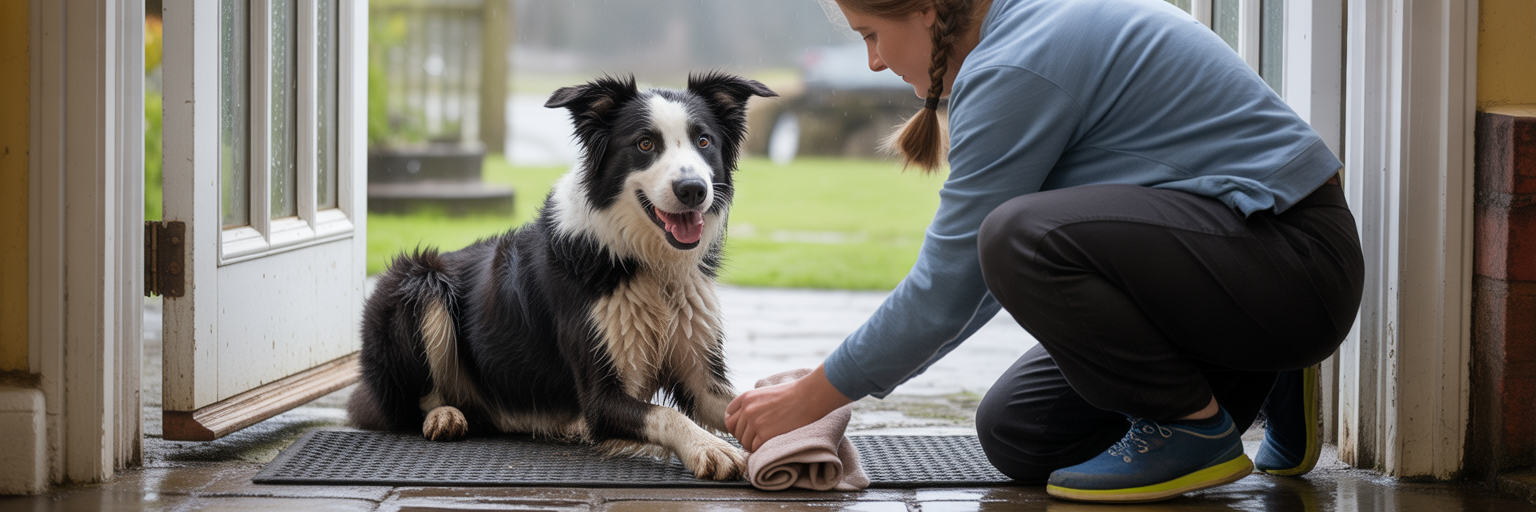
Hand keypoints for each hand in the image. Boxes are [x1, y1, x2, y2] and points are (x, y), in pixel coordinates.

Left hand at [725, 365, 853, 452]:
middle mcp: (747, 409)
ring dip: (752, 444)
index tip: (744, 430)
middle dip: (744, 436)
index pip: (729, 417)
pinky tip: (768, 444)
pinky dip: (759, 449)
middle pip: (735, 431)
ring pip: (744, 442)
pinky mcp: (764, 434)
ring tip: (765, 440)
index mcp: (746, 397)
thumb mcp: (765, 393)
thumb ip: (752, 404)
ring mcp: (755, 422)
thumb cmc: (792, 394)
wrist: (808, 397)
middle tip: (756, 438)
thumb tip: (743, 423)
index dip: (736, 426)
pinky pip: (754, 448)